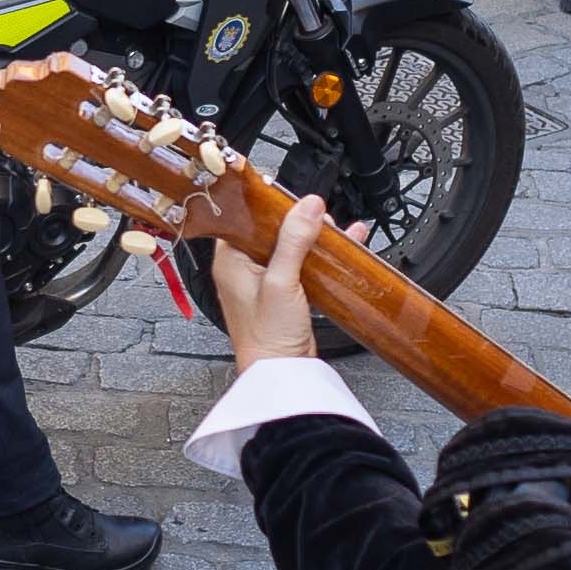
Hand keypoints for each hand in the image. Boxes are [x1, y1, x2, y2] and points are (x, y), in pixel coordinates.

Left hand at [211, 195, 330, 368]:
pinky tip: (341, 247)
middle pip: (271, 229)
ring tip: (335, 230)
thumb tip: (307, 206)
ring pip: (290, 245)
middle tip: (319, 217)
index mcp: (229, 260)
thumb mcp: (281, 281)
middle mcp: (243, 268)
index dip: (268, 205)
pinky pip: (303, 264)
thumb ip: (294, 241)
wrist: (283, 373)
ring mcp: (265, 281)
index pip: (244, 217)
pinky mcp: (285, 293)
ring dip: (314, 237)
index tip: (291, 197)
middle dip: (299, 220)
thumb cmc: (267, 338)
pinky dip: (320, 255)